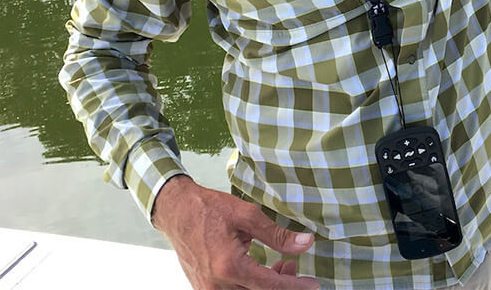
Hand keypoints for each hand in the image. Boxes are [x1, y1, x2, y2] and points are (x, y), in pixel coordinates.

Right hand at [152, 175, 318, 289]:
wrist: (176, 211)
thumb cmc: (209, 209)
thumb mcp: (247, 215)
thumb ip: (277, 234)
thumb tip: (306, 243)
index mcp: (229, 266)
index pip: (270, 285)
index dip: (295, 286)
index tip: (313, 284)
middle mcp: (217, 284)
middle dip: (283, 285)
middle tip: (294, 268)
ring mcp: (208, 289)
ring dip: (267, 286)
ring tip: (281, 267)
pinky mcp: (204, 288)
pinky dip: (251, 285)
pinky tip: (262, 270)